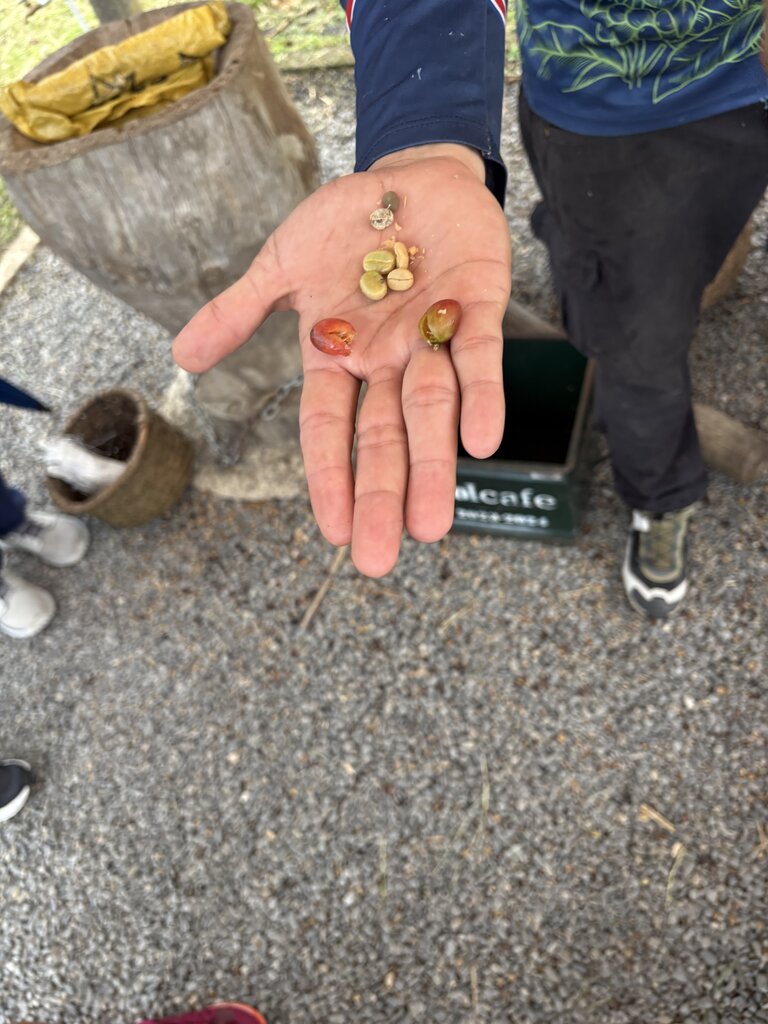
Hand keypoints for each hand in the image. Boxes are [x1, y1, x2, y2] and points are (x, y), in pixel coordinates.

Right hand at [172, 144, 510, 576]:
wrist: (410, 177)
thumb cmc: (345, 227)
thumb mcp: (283, 265)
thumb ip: (239, 311)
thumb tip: (181, 356)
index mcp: (337, 357)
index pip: (329, 429)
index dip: (331, 478)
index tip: (336, 533)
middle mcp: (385, 361)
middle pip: (383, 437)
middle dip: (384, 495)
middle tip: (380, 559)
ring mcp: (431, 338)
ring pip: (432, 412)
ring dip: (433, 466)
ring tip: (430, 526)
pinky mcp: (477, 308)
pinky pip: (480, 358)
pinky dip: (482, 396)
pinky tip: (482, 442)